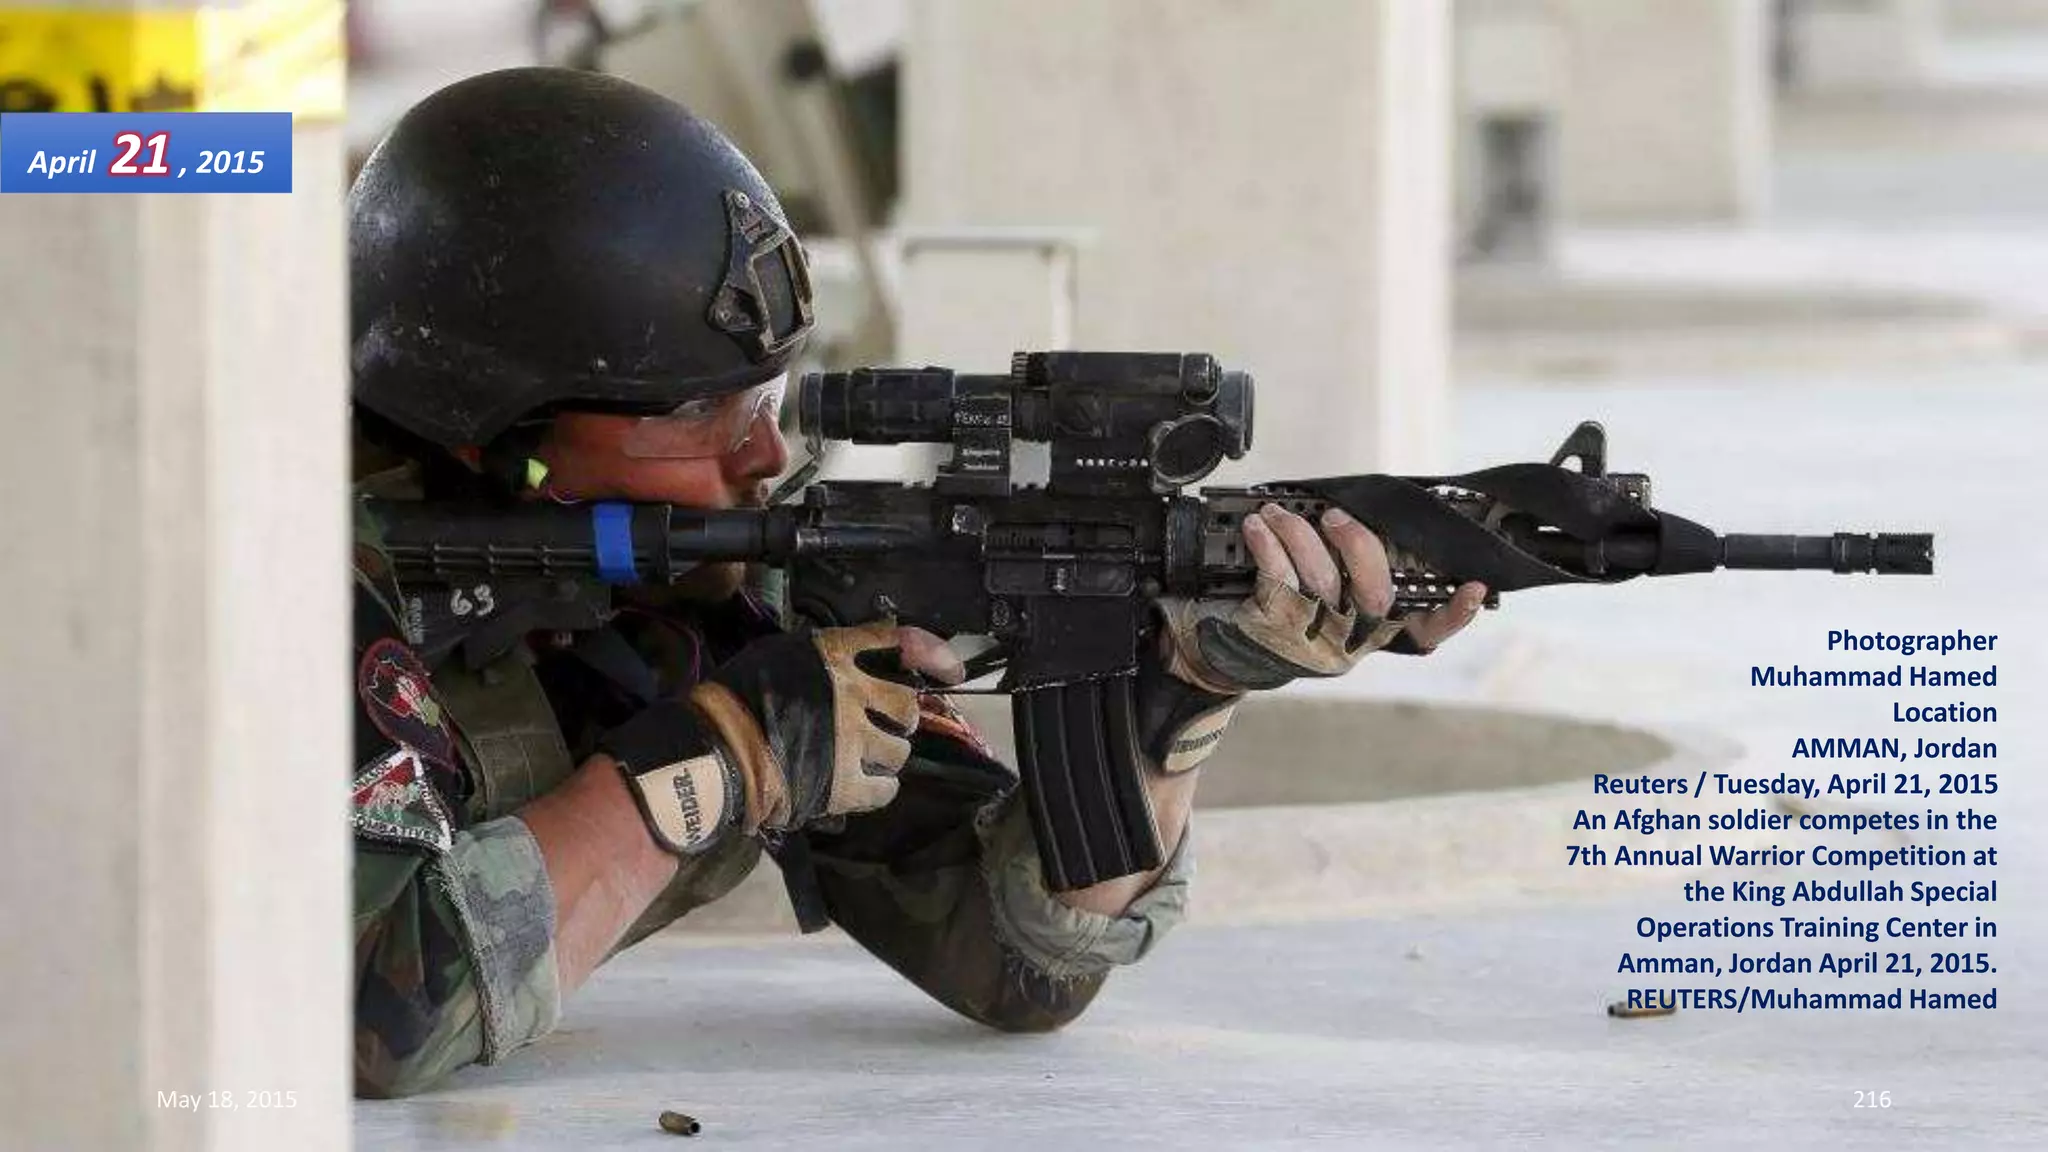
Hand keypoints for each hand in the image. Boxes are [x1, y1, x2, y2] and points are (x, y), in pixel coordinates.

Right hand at [598, 620, 924, 855]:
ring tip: (867, 760)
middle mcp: (851, 694)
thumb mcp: (781, 654)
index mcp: (834, 656)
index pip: (900, 642)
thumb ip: (825, 656)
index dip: (935, 654)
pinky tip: (864, 787)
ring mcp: (850, 740)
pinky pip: (885, 789)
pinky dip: (879, 789)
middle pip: (907, 706)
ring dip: (888, 756)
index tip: (953, 669)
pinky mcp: (843, 783)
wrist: (714, 750)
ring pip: (899, 751)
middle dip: (901, 718)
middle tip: (884, 727)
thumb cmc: (737, 697)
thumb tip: (861, 656)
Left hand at [1158, 502, 1486, 695]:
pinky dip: (1268, 544)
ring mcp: (1311, 639)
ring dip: (1299, 534)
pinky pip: (1276, 577)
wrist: (1217, 661)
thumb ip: (1351, 579)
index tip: (1474, 589)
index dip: (1454, 615)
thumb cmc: (1277, 622)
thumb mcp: (1323, 610)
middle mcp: (1348, 642)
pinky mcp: (1272, 630)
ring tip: (1279, 513)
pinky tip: (1257, 527)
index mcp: (1371, 636)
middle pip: (1374, 593)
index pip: (1426, 633)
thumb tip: (1360, 519)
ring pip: (1321, 579)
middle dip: (1358, 544)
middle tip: (1335, 516)